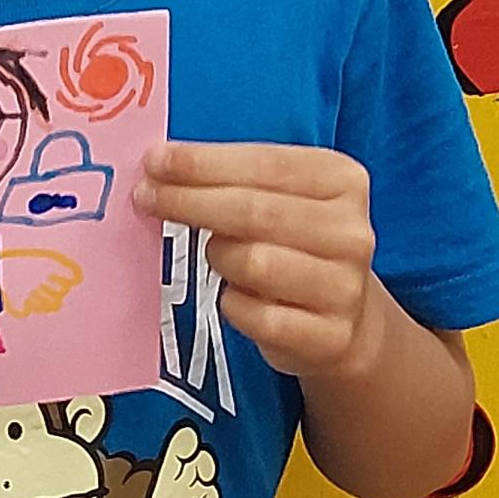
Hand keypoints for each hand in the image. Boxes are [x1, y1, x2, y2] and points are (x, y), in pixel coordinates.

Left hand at [133, 142, 382, 381]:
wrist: (342, 318)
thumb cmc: (293, 242)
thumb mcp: (280, 196)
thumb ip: (233, 177)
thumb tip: (160, 167)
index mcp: (342, 180)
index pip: (265, 163)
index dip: (204, 163)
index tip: (154, 161)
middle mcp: (352, 231)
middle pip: (256, 211)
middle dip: (191, 201)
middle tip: (146, 197)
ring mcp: (345, 287)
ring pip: (255, 263)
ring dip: (219, 257)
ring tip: (215, 255)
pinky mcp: (329, 336)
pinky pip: (257, 316)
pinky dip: (233, 305)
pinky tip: (235, 297)